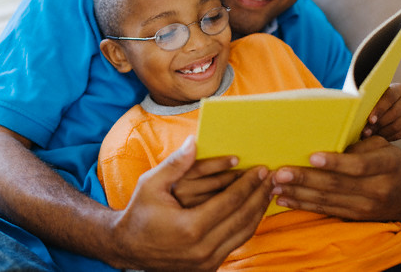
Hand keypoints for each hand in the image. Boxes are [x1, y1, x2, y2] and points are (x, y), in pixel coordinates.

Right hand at [112, 136, 271, 270]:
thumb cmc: (139, 212)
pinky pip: (235, 243)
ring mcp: (206, 261)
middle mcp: (202, 248)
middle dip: (259, 196)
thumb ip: (176, 163)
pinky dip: (247, 226)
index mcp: (190, 227)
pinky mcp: (207, 267)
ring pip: (244, 234)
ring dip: (258, 211)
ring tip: (268, 192)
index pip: (230, 202)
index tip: (261, 170)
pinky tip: (253, 210)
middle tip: (272, 178)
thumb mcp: (152, 184)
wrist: (128, 247)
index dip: (248, 184)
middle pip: (243, 218)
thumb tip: (193, 141)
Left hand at [271, 136, 400, 227]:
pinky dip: (303, 204)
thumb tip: (323, 136)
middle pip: (336, 184)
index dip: (335, 162)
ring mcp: (366, 207)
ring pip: (327, 200)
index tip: (311, 156)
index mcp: (387, 165)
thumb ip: (358, 145)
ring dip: (298, 193)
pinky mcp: (355, 217)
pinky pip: (325, 210)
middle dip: (305, 179)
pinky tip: (285, 198)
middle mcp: (378, 188)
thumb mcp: (382, 147)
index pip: (358, 165)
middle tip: (281, 173)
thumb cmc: (388, 162)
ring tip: (275, 185)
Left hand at [363, 83, 400, 140]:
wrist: (386, 104)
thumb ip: (368, 102)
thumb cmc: (375, 100)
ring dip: (382, 132)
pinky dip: (390, 136)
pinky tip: (380, 137)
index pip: (389, 98)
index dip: (380, 109)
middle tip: (366, 132)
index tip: (370, 120)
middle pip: (395, 113)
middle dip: (379, 124)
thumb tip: (359, 112)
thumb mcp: (373, 97)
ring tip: (370, 135)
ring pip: (398, 125)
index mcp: (398, 89)